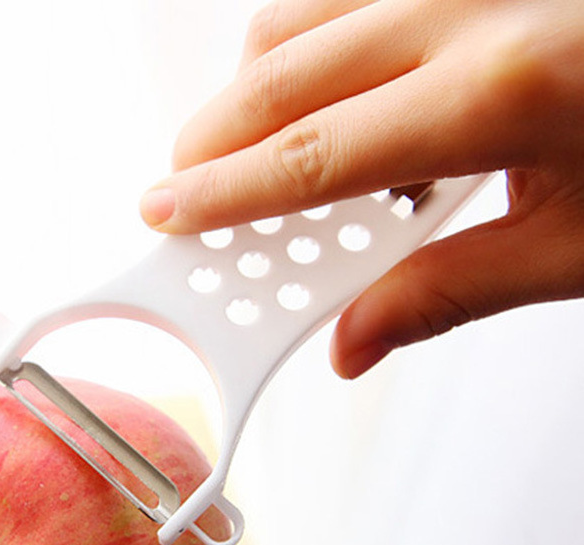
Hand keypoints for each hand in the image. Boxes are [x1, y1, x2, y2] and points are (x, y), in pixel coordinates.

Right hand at [140, 0, 583, 377]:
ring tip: (258, 153)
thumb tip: (351, 343)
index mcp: (503, 92)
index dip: (225, 191)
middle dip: (213, 137)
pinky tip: (330, 97)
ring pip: (303, 13)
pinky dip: (309, 44)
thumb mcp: (573, 253)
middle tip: (184, 189)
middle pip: (285, 70)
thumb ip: (444, 294)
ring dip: (256, 88)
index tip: (168, 213)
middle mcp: (474, 5)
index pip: (315, 154)